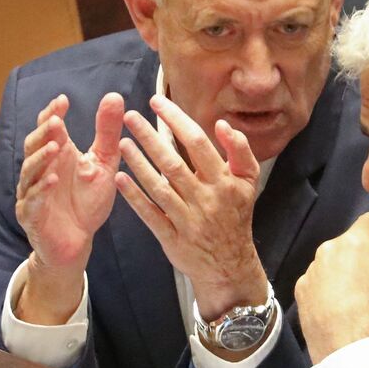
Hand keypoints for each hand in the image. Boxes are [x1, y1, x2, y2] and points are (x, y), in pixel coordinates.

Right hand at [14, 93, 123, 322]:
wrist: (77, 242)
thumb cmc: (87, 201)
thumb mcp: (103, 164)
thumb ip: (107, 133)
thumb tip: (114, 96)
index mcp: (57, 155)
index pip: (49, 129)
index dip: (52, 113)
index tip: (63, 100)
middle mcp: (41, 170)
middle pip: (34, 146)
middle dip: (43, 133)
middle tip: (56, 121)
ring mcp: (33, 192)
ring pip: (30, 171)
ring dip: (41, 158)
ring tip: (56, 148)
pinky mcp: (31, 215)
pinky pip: (32, 200)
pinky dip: (41, 190)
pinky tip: (53, 180)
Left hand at [115, 94, 267, 318]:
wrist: (229, 265)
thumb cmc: (236, 215)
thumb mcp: (249, 183)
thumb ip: (240, 151)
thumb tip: (222, 124)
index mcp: (224, 182)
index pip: (197, 143)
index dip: (176, 120)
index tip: (156, 102)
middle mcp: (206, 199)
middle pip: (173, 162)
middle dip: (149, 136)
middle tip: (129, 116)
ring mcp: (188, 220)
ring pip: (159, 187)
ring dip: (138, 163)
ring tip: (121, 142)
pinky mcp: (171, 238)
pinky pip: (150, 215)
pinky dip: (134, 197)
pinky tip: (120, 179)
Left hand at [295, 209, 368, 363]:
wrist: (341, 351)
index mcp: (353, 242)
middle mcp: (327, 249)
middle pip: (358, 239)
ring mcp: (312, 270)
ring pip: (340, 258)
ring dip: (360, 262)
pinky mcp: (303, 289)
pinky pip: (324, 276)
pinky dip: (339, 279)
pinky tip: (352, 295)